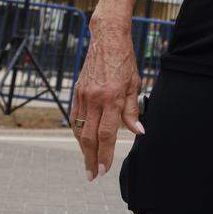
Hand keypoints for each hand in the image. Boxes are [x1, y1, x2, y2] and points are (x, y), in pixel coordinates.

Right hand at [71, 20, 144, 181]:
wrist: (107, 38)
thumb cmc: (124, 59)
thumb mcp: (134, 83)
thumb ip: (132, 109)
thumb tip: (138, 132)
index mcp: (111, 97)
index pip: (106, 134)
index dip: (105, 154)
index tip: (104, 169)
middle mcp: (95, 98)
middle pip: (89, 137)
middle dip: (90, 159)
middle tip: (92, 175)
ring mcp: (83, 95)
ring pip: (79, 129)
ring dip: (83, 148)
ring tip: (89, 161)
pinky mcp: (77, 91)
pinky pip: (74, 117)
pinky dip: (77, 132)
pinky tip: (82, 141)